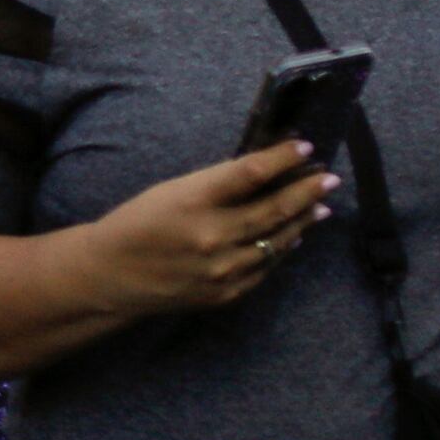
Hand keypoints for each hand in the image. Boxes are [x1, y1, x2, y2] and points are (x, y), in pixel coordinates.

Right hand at [63, 142, 339, 318]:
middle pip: (274, 208)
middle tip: (329, 177)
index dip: (282, 157)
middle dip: (306, 190)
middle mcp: (212, 236)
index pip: (250, 173)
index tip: (304, 146)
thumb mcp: (171, 191)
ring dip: (303, 220)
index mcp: (192, 201)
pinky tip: (293, 235)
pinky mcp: (226, 292)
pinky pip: (265, 267)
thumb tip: (265, 173)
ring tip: (321, 205)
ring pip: (277, 240)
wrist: (110, 276)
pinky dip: (282, 248)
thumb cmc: (138, 223)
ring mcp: (222, 269)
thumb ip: (217, 185)